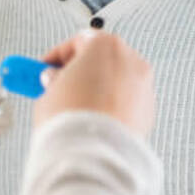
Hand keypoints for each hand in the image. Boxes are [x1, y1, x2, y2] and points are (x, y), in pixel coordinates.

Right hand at [33, 29, 154, 137]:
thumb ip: (54, 79)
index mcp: (104, 45)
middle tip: (59, 86)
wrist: (92, 152)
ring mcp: (143, 86)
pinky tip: (93, 121)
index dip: (57, 57)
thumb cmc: (73, 118)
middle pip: (101, 60)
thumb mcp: (48, 91)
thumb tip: (55, 80)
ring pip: (116, 82)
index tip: (46, 68)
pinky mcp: (148, 111)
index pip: (77, 42)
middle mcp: (130, 60)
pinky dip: (112, 108)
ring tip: (76, 108)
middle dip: (80, 72)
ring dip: (98, 90)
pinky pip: (126, 103)